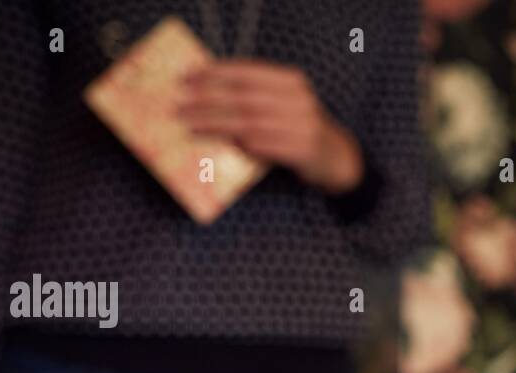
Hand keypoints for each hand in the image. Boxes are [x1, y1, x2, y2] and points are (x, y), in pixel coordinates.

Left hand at [179, 60, 362, 193]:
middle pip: (243, 98)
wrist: (336, 157)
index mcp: (291, 81)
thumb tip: (205, 92)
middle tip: (179, 106)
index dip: (214, 73)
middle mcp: (299, 100)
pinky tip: (224, 144)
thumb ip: (253, 97)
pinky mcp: (304, 151)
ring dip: (215, 125)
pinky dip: (244, 145)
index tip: (186, 78)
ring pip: (249, 123)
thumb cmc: (298, 128)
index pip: (246, 72)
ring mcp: (303, 125)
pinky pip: (267, 147)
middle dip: (207, 101)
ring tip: (190, 126)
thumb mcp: (282, 104)